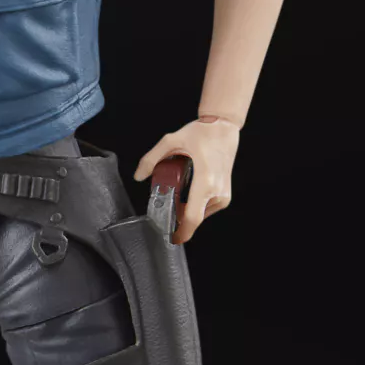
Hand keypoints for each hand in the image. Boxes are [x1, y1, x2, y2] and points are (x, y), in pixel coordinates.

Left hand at [134, 117, 239, 244]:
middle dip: (176, 216)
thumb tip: (139, 176)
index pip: (192, 218)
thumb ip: (151, 159)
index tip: (170, 238)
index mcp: (205, 182)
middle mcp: (216, 192)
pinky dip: (193, 204)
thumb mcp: (171, 141)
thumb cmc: (202, 133)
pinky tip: (187, 191)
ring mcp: (223, 195)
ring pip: (199, 214)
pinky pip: (205, 208)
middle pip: (192, 218)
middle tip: (164, 204)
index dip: (181, 232)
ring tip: (178, 190)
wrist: (224, 127)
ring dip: (185, 209)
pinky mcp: (224, 195)